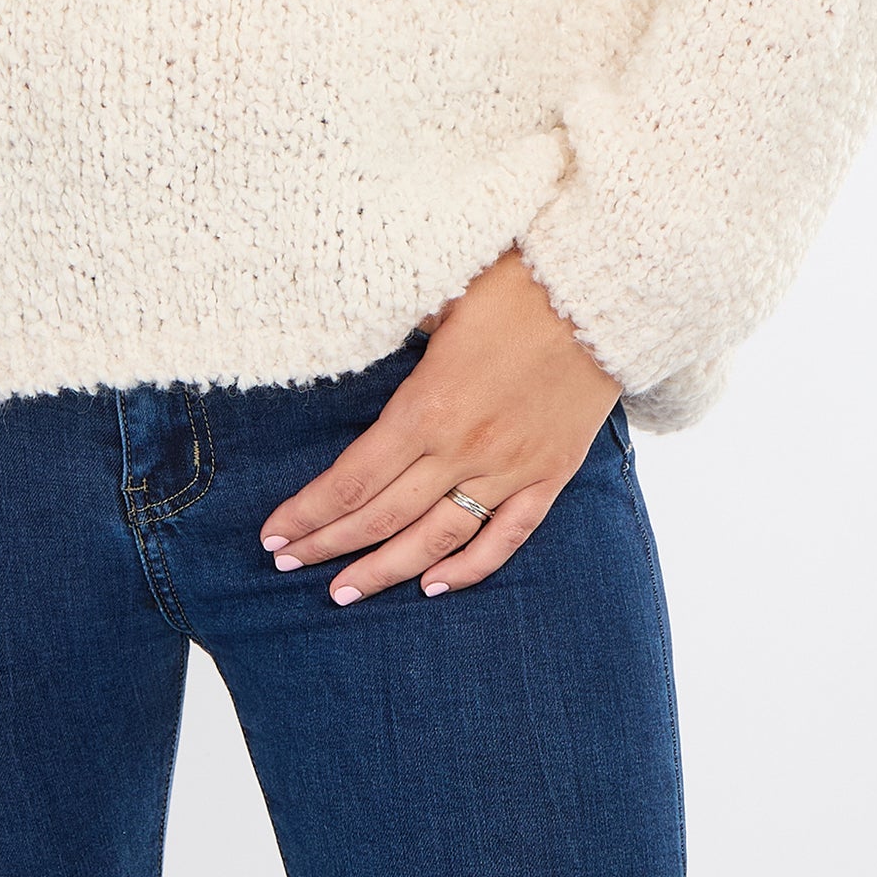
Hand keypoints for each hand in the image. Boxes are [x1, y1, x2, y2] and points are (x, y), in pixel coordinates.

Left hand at [259, 248, 622, 603]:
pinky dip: (468, 568)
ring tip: (343, 592)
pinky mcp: (549, 476)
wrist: (602, 296)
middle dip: (328, 544)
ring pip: (436, 539)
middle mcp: (464, 448)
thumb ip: (397, 332)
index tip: (274, 534)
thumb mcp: (440, 299)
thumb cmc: (516, 285)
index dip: (309, 513)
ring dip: (385, 570)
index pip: (354, 479)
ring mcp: (510, 469)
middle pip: (382, 516)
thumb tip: (356, 337)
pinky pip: (505, 538)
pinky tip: (433, 586)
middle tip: (286, 565)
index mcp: (428, 406)